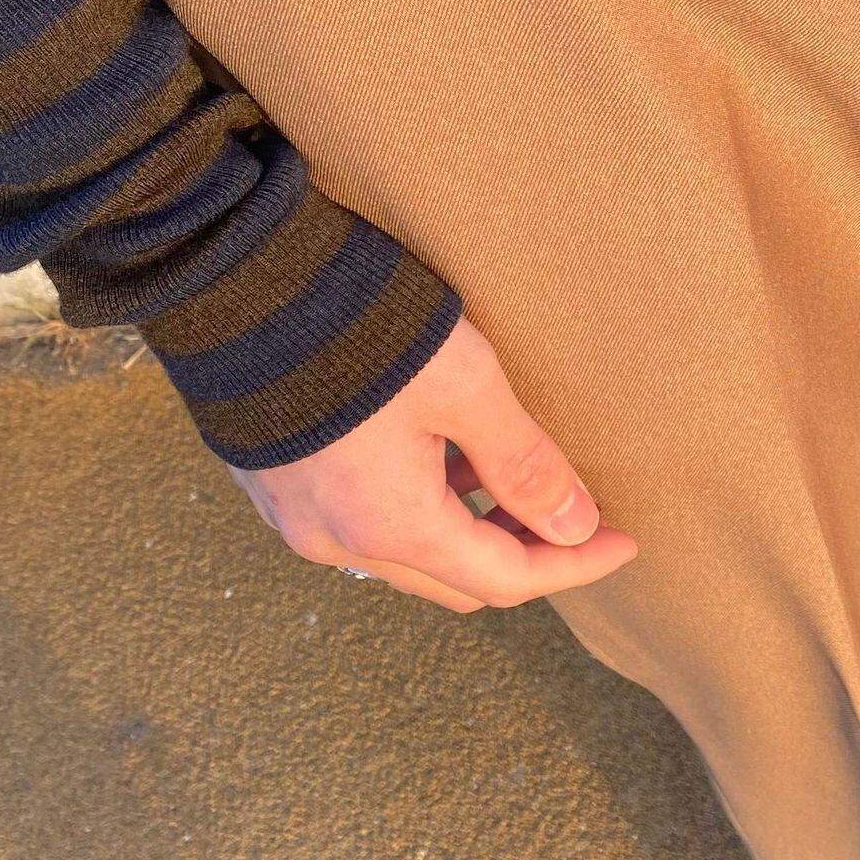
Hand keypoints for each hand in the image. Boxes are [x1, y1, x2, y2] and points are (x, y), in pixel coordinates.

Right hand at [231, 316, 636, 611]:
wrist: (237, 279)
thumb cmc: (362, 329)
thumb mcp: (467, 386)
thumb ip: (524, 463)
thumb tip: (576, 525)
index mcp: (389, 525)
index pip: (505, 580)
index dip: (574, 565)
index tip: (622, 541)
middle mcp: (337, 541)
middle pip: (455, 581)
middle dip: (523, 554)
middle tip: (574, 510)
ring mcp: (296, 519)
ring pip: (407, 556)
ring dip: (468, 530)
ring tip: (510, 471)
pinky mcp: (275, 486)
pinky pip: (362, 526)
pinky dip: (417, 510)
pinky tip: (443, 454)